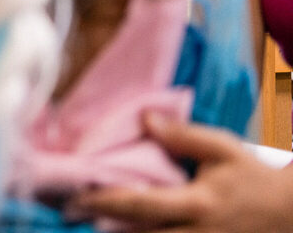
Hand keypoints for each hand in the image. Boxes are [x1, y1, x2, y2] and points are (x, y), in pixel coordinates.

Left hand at [67, 113, 292, 231]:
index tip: (73, 198)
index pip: (139, 206)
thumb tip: (145, 117)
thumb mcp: (222, 149)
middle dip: (102, 228)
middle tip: (69, 213)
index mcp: (197, 205)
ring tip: (89, 222)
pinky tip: (120, 228)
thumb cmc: (252, 178)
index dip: (102, 203)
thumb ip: (183, 136)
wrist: (290, 213)